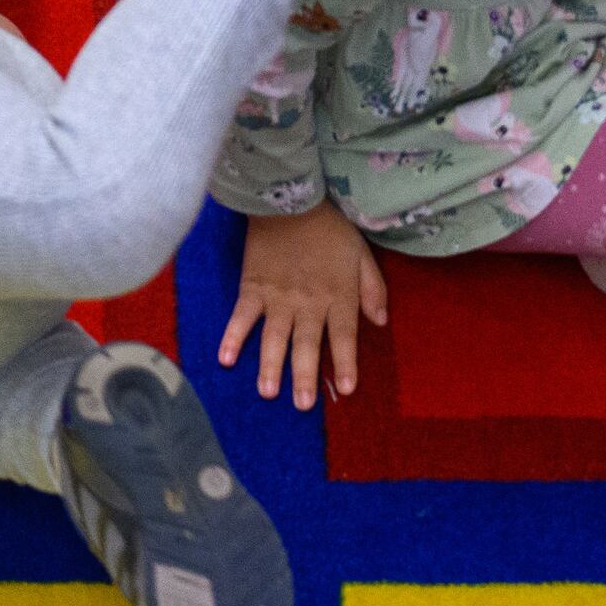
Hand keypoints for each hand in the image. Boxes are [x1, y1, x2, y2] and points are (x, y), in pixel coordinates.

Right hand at [221, 203, 387, 410]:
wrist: (288, 200)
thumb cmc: (329, 229)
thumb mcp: (361, 255)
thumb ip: (372, 289)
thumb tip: (380, 322)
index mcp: (337, 296)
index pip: (344, 336)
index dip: (345, 363)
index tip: (347, 389)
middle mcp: (308, 303)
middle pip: (307, 344)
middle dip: (306, 376)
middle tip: (303, 405)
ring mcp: (277, 298)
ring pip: (274, 338)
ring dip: (271, 366)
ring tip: (268, 393)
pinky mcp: (252, 288)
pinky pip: (241, 317)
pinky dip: (233, 337)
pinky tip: (225, 359)